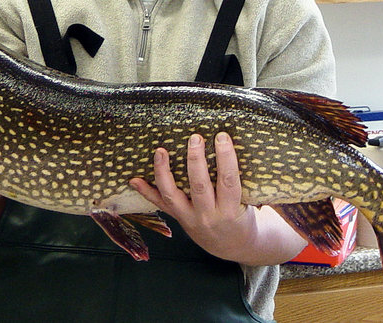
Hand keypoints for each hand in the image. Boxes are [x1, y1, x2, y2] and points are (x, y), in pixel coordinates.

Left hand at [130, 132, 307, 263]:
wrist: (231, 245)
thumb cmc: (243, 214)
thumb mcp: (249, 200)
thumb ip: (243, 178)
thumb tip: (242, 141)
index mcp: (231, 210)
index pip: (229, 181)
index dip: (226, 159)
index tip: (223, 136)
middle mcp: (209, 215)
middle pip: (200, 186)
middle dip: (196, 160)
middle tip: (195, 137)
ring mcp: (190, 218)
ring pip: (173, 194)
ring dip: (164, 172)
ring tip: (161, 151)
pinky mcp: (177, 218)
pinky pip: (159, 205)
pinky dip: (145, 192)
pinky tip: (133, 179)